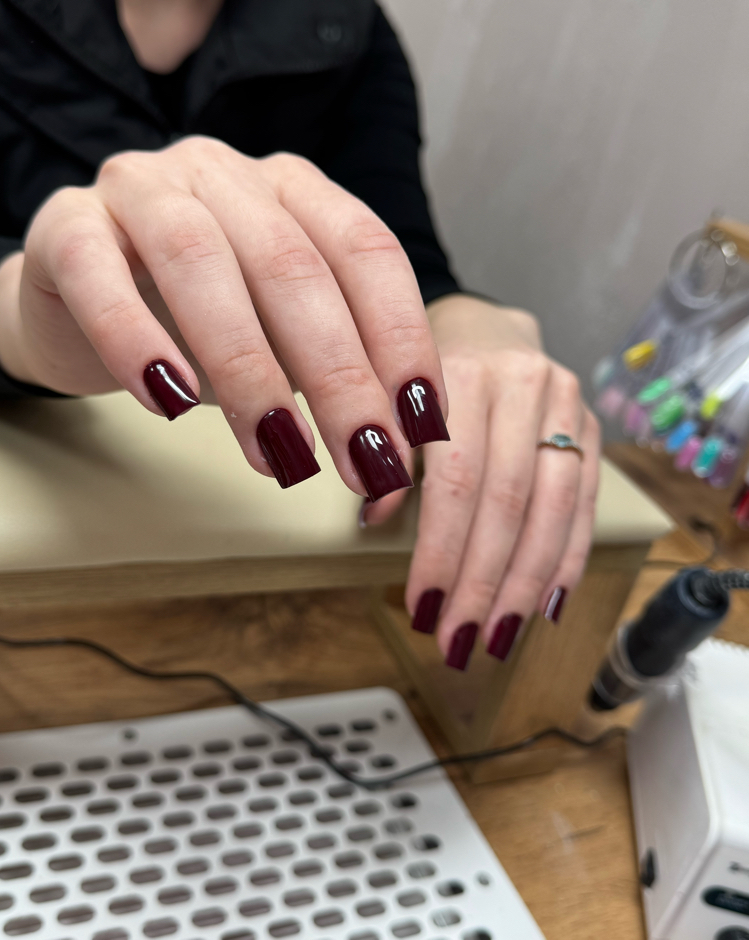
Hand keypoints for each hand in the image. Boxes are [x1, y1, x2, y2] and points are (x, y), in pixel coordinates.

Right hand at [0, 137, 448, 497]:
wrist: (77, 301)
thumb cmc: (195, 321)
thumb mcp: (279, 335)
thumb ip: (333, 365)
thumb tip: (399, 442)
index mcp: (292, 188)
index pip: (365, 250)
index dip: (402, 336)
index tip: (420, 424)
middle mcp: (222, 172)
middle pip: (292, 265)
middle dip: (339, 376)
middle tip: (363, 461)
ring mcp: (140, 187)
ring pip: (201, 261)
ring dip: (249, 371)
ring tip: (279, 457)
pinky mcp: (66, 225)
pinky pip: (99, 274)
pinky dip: (136, 340)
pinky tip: (167, 403)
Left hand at [364, 294, 600, 668]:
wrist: (486, 324)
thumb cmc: (424, 373)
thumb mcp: (390, 401)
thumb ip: (386, 458)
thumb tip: (372, 521)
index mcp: (462, 373)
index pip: (455, 478)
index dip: (441, 551)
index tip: (423, 608)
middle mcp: (521, 383)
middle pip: (508, 501)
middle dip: (484, 581)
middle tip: (461, 638)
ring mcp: (563, 403)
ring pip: (552, 508)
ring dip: (526, 582)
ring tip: (500, 634)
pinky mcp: (591, 424)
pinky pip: (585, 503)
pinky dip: (566, 558)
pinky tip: (546, 603)